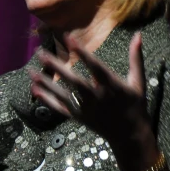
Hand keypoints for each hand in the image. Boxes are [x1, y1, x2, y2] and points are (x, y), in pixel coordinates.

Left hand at [29, 33, 158, 169]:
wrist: (130, 135)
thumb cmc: (135, 105)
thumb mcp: (138, 82)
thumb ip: (135, 58)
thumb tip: (138, 34)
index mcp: (111, 85)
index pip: (94, 66)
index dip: (82, 52)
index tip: (68, 38)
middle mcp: (97, 97)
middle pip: (73, 80)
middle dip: (57, 67)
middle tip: (40, 54)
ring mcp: (86, 109)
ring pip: (63, 95)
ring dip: (46, 83)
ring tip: (30, 72)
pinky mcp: (79, 118)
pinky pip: (60, 108)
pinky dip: (47, 100)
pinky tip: (35, 90)